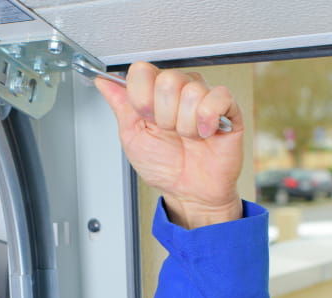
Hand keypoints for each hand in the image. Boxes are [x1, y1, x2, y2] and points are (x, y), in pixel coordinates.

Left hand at [95, 61, 243, 228]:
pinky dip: (207, 120)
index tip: (145, 117)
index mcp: (154, 93)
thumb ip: (120, 105)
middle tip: (169, 132)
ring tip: (188, 138)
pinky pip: (218, 97)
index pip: (142, 71)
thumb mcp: (133, 136)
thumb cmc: (164, 167)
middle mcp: (179, 91)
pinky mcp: (228, 108)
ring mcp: (203, 97)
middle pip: (167, 80)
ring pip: (191, 92)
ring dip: (185, 125)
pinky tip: (205, 134)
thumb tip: (103, 81)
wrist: (189, 192)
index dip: (141, 97)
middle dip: (164, 116)